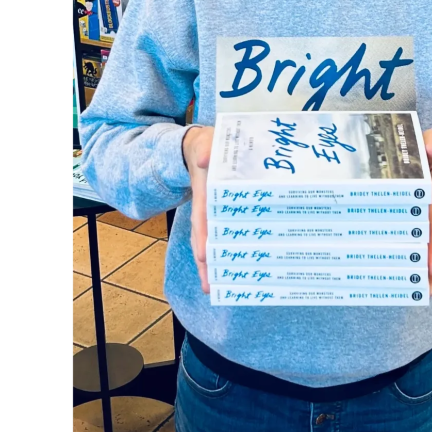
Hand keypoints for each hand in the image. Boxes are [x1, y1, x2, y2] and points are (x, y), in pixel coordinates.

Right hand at [183, 126, 213, 293]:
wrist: (201, 146)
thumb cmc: (208, 146)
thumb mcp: (206, 142)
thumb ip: (206, 148)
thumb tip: (205, 158)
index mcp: (203, 191)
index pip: (201, 217)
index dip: (203, 236)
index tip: (203, 256)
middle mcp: (204, 206)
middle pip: (201, 238)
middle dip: (204, 263)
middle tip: (208, 287)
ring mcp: (210, 213)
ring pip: (208, 242)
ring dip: (210, 265)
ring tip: (212, 289)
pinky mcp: (218, 215)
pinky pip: (220, 236)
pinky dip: (223, 252)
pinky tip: (230, 270)